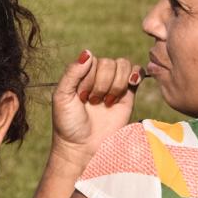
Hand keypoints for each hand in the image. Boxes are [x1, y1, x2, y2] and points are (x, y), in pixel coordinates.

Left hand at [51, 50, 140, 170]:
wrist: (83, 146)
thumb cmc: (68, 122)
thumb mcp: (62, 96)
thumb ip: (72, 73)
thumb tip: (88, 52)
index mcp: (80, 74)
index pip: (92, 61)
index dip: (89, 78)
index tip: (81, 97)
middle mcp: (97, 76)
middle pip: (109, 63)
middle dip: (101, 84)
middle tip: (92, 102)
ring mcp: (113, 84)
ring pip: (123, 66)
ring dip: (115, 85)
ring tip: (106, 102)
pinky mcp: (128, 94)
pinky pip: (136, 72)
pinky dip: (135, 74)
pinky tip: (130, 84)